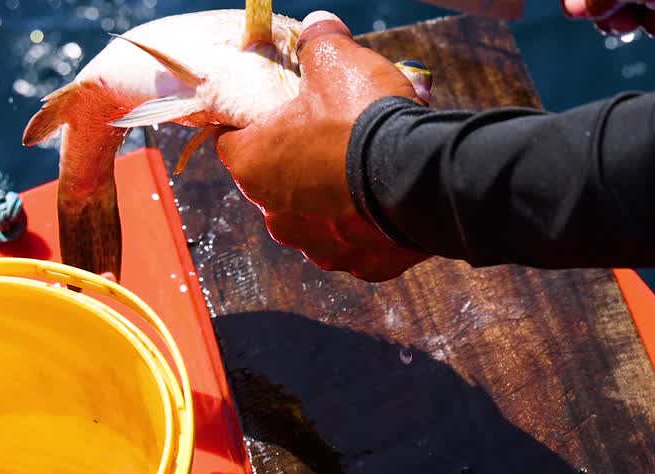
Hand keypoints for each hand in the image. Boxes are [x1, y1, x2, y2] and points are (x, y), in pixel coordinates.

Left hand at [215, 10, 432, 280]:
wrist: (422, 177)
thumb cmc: (362, 120)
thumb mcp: (335, 60)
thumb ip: (319, 41)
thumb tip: (319, 26)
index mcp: (253, 166)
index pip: (232, 140)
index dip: (255, 121)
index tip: (282, 109)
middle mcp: (278, 216)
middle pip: (280, 181)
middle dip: (302, 161)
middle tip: (334, 134)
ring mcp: (322, 248)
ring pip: (320, 218)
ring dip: (336, 199)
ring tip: (367, 169)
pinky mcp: (364, 265)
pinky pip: (361, 242)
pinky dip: (371, 225)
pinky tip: (389, 201)